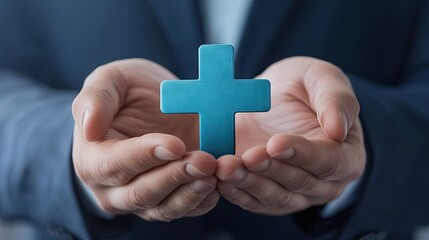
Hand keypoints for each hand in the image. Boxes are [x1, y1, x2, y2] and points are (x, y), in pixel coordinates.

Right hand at [72, 59, 218, 220]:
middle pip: (141, 193)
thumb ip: (96, 98)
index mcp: (92, 159)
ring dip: (191, 192)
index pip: (113, 165)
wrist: (153, 107)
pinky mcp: (169, 202)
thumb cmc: (128, 93)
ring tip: (213, 173)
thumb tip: (90, 128)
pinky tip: (219, 183)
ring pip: (164, 208)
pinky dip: (203, 200)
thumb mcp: (111, 81)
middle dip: (174, 176)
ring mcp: (142, 200)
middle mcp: (113, 188)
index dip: (143, 156)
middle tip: (202, 160)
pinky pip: (185, 210)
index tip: (174, 144)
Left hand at [217, 57, 365, 214]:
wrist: (275, 99)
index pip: (329, 161)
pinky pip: (254, 201)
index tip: (276, 143)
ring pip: (274, 197)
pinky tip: (219, 179)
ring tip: (227, 168)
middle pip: (299, 183)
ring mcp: (295, 193)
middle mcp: (324, 182)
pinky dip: (236, 192)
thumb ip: (337, 100)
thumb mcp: (323, 78)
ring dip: (249, 184)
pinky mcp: (267, 196)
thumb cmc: (304, 86)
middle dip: (271, 170)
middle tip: (248, 156)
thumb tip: (339, 130)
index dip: (302, 154)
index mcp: (346, 155)